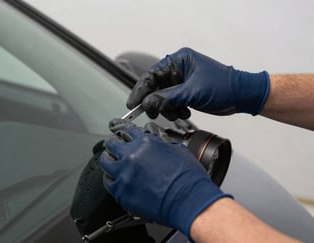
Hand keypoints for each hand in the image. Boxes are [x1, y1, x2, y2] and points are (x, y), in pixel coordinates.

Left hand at [99, 119, 231, 237]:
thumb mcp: (178, 150)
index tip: (118, 129)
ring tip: (110, 160)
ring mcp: (124, 174)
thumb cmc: (188, 179)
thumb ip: (160, 144)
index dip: (122, 129)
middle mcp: (132, 155)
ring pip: (106, 162)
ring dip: (108, 159)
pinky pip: (108, 182)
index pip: (127, 130)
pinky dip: (109, 178)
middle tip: (113, 145)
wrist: (188, 201)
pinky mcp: (121, 191)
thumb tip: (155, 143)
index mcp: (146, 143)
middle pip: (112, 144)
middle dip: (113, 144)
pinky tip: (112, 177)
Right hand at [127, 47, 269, 119]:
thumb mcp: (192, 92)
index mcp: (178, 61)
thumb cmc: (223, 86)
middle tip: (154, 112)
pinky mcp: (185, 93)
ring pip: (161, 97)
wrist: (241, 96)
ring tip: (180, 112)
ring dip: (167, 108)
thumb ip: (167, 98)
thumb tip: (147, 104)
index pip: (151, 75)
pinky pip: (171, 102)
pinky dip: (174, 110)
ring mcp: (181, 82)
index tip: (133, 104)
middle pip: (155, 87)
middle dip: (155, 102)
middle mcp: (177, 69)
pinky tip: (186, 111)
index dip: (140, 90)